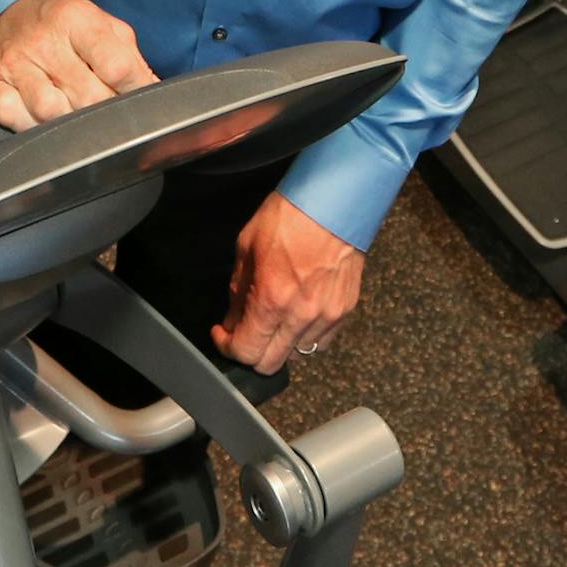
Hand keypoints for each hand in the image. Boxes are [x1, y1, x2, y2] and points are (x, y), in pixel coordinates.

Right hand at [0, 0, 156, 129]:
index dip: (135, 89)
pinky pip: (13, 117)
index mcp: (77, 20)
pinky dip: (31, 126)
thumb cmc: (65, 24)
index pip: (116, 66)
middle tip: (111, 111)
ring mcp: (15, 64)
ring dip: (71, 123)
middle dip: (107, 112)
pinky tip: (43, 118)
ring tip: (78, 115)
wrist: (14, 7)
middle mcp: (43, 41)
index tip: (140, 99)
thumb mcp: (105, 27)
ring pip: (51, 113)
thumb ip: (132, 60)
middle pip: (88, 97)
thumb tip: (154, 94)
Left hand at [209, 191, 364, 374]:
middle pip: (270, 363)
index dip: (227, 346)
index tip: (222, 334)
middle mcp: (301, 316)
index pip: (246, 351)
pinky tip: (295, 314)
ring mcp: (327, 317)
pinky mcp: (345, 312)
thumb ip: (238, 290)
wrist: (333, 203)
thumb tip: (232, 318)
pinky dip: (304, 336)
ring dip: (279, 344)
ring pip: (296, 355)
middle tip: (243, 330)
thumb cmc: (289, 216)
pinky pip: (321, 341)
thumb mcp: (246, 247)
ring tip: (272, 318)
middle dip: (251, 351)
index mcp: (272, 299)